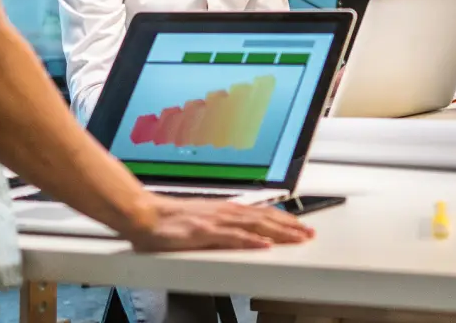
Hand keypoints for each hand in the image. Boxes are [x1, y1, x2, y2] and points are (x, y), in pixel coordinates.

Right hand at [125, 196, 312, 252]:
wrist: (145, 215)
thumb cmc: (170, 221)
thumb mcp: (203, 221)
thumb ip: (223, 226)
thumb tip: (243, 232)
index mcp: (226, 210)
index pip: (263, 214)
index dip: (285, 220)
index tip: (302, 226)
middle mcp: (225, 212)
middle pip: (265, 218)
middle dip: (290, 226)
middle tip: (309, 233)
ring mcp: (216, 221)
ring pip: (254, 226)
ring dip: (279, 232)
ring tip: (297, 238)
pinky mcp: (204, 233)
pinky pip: (231, 238)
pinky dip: (250, 241)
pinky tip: (264, 245)